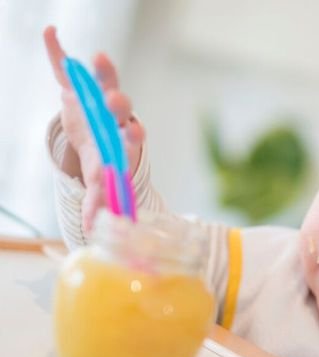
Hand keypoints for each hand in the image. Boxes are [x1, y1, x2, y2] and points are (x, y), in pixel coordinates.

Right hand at [43, 25, 144, 231]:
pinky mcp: (77, 84)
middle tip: (117, 99)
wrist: (95, 134)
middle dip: (119, 104)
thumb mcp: (99, 180)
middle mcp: (115, 116)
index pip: (132, 136)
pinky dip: (57, 51)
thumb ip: (97, 201)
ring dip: (103, 71)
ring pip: (105, 81)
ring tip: (98, 58)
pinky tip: (51, 34)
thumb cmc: (102, 158)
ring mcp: (97, 96)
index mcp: (122, 139)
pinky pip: (65, 66)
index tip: (136, 131)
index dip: (134, 133)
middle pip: (121, 108)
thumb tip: (91, 228)